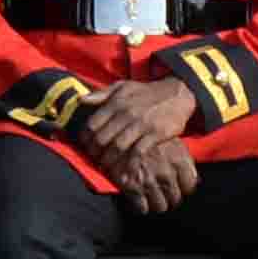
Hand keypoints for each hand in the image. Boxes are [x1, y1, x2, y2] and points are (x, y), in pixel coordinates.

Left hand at [71, 80, 200, 216]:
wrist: (176, 94)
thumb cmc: (146, 92)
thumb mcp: (123, 87)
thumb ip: (101, 94)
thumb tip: (81, 100)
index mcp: (116, 102)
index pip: (93, 124)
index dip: (85, 138)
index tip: (84, 146)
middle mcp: (127, 113)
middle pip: (103, 138)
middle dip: (95, 152)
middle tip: (93, 160)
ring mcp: (142, 124)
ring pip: (118, 147)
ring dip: (109, 160)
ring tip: (105, 167)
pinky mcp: (156, 134)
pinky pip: (138, 152)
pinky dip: (130, 164)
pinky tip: (125, 171)